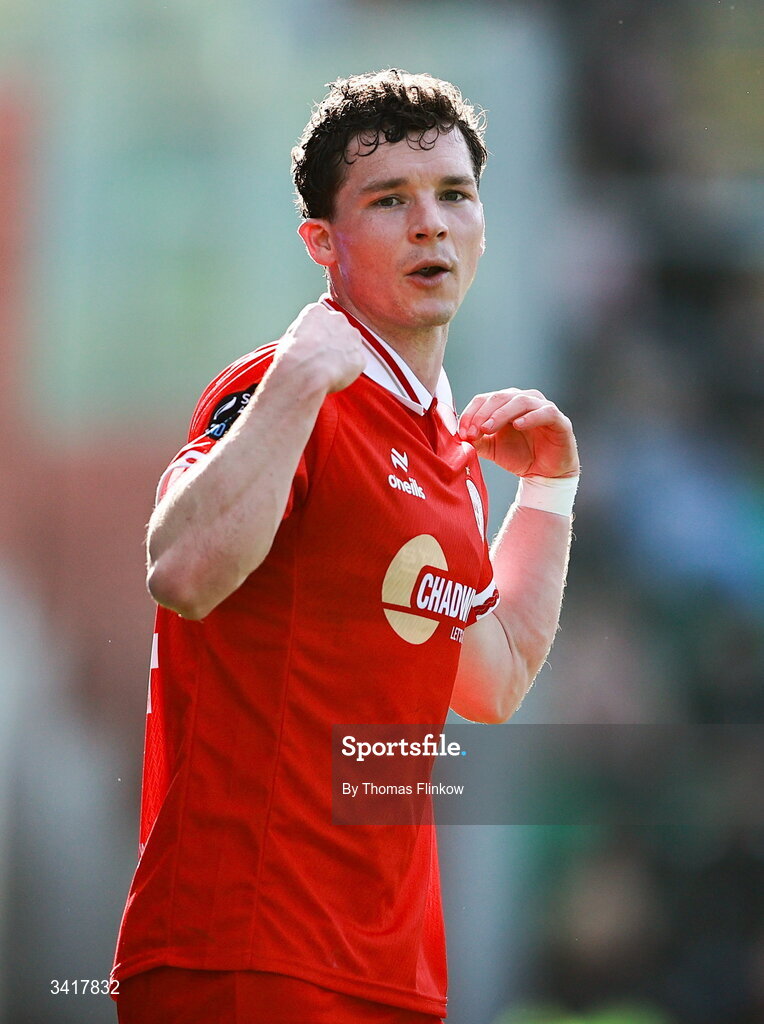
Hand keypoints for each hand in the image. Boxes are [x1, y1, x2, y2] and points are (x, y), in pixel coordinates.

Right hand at [276, 302, 366, 394]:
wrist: (305, 372)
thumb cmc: (292, 357)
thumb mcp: (289, 336)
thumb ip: (304, 333)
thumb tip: (306, 340)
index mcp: (317, 311)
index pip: (320, 318)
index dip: (316, 334)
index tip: (312, 345)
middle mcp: (338, 319)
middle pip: (339, 328)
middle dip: (333, 341)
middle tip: (321, 358)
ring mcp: (352, 337)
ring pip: (350, 345)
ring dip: (343, 354)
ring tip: (328, 369)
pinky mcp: (359, 356)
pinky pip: (355, 363)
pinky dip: (348, 370)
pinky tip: (335, 377)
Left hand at [458, 388, 578, 477]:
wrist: (545, 474)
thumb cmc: (520, 456)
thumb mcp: (492, 449)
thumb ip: (477, 440)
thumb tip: (460, 435)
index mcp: (506, 404)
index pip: (484, 399)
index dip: (471, 413)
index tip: (462, 431)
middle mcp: (524, 400)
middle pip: (500, 397)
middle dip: (483, 414)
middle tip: (473, 431)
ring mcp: (542, 407)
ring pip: (520, 401)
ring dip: (501, 414)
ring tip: (489, 428)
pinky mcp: (558, 419)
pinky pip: (545, 412)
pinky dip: (530, 417)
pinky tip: (518, 425)